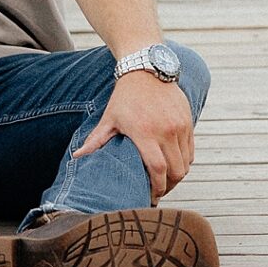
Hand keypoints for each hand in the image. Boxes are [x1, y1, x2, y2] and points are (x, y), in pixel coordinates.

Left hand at [72, 69, 193, 201]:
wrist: (146, 69)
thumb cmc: (125, 96)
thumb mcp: (110, 118)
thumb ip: (96, 139)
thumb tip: (76, 156)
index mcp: (145, 132)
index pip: (158, 169)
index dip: (157, 187)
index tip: (151, 197)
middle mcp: (166, 130)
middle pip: (176, 171)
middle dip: (169, 186)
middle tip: (159, 191)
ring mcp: (180, 125)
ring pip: (186, 162)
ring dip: (178, 175)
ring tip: (167, 180)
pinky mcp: (188, 120)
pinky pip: (191, 150)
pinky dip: (185, 161)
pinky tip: (174, 164)